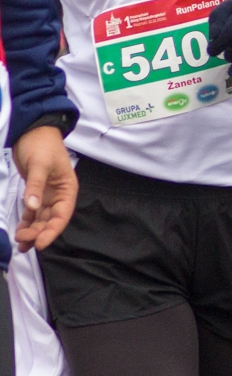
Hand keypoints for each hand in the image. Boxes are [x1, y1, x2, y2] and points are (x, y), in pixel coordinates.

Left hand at [12, 125, 75, 251]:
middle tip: (23, 241)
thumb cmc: (42, 146)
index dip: (52, 230)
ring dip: (32, 231)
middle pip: (51, 220)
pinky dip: (26, 222)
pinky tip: (19, 230)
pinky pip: (32, 212)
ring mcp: (46, 195)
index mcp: (67, 189)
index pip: (62, 215)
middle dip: (39, 232)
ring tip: (20, 243)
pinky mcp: (35, 193)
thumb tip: (32, 206)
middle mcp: (58, 195)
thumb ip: (35, 186)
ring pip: (41, 218)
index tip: (40, 243)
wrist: (32, 131)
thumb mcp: (39, 165)